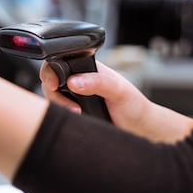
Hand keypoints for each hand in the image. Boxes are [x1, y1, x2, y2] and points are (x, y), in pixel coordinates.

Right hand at [40, 61, 192, 142]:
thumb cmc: (135, 106)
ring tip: (76, 112)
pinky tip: (75, 117)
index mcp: (88, 69)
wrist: (141, 130)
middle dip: (53, 92)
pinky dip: (61, 114)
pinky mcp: (74, 113)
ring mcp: (75, 98)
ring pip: (53, 97)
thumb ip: (98, 83)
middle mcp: (79, 81)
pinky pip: (59, 112)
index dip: (52, 71)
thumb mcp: (119, 91)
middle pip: (51, 80)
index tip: (54, 84)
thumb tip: (75, 81)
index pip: (61, 62)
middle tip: (66, 103)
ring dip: (59, 105)